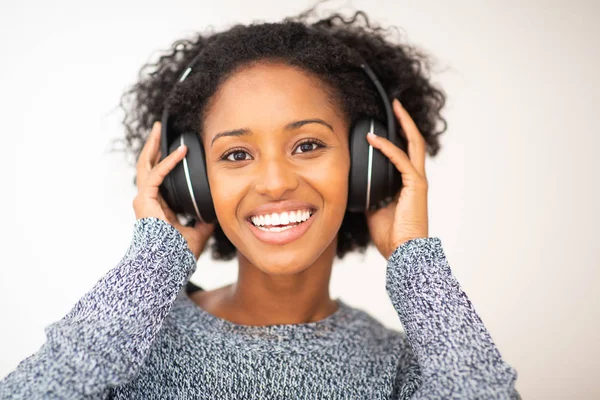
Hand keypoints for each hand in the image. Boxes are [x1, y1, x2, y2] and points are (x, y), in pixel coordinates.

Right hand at [133, 121, 213, 259]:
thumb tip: (216, 212)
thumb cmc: (179, 254)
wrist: (169, 265)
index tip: (178, 147)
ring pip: (146, 165)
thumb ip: (204, 221)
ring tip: (159, 128)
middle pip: (148, 166)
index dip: (167, 161)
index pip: (160, 178)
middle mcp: (148, 202)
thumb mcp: (198, 233)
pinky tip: (180, 151)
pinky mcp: (144, 200)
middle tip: (159, 128)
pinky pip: (156, 174)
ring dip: (153, 145)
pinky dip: (168, 161)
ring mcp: (144, 200)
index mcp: (158, 208)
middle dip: (154, 146)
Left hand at [365, 99, 428, 258]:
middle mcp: (415, 179)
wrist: (403, 253)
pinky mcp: (416, 186)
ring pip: (414, 144)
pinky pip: (401, 160)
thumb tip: (355, 184)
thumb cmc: (391, 236)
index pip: (404, 153)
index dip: (396, 137)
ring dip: (403, 125)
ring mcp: (417, 181)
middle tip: (396, 104)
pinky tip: (373, 139)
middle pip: (414, 142)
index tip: (384, 124)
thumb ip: (369, 194)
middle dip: (405, 122)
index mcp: (407, 185)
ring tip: (395, 108)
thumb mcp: (373, 209)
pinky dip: (387, 148)